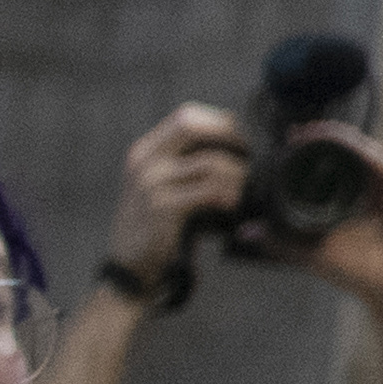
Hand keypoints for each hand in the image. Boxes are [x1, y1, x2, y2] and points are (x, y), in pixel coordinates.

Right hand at [111, 103, 247, 272]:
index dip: (221, 122)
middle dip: (230, 137)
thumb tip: (243, 147)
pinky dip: (229, 195)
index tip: (244, 140)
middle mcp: (144, 161)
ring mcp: (150, 183)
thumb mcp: (166, 186)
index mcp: (145, 151)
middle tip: (251, 159)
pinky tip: (232, 206)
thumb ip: (190, 164)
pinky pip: (209, 190)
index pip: (187, 116)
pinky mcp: (162, 206)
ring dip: (238, 175)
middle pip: (192, 124)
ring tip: (246, 190)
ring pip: (210, 161)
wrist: (131, 266)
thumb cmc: (160, 226)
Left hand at [279, 123, 382, 311]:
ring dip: (346, 141)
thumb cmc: (363, 275)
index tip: (291, 141)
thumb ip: (282, 242)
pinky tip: (352, 147)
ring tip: (318, 133)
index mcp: (362, 199)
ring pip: (373, 156)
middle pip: (355, 154)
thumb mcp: (315, 254)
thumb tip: (245, 231)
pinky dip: (371, 157)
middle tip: (298, 132)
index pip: (340, 165)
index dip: (317, 150)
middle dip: (327, 139)